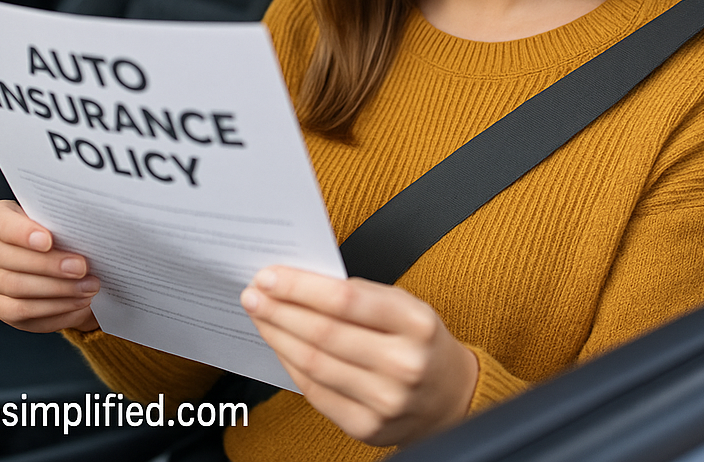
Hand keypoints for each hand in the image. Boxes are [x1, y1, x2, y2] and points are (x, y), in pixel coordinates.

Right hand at [0, 200, 99, 332]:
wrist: (66, 262)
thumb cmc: (64, 234)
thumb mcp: (64, 222)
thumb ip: (65, 223)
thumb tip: (85, 228)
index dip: (20, 232)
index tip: (48, 240)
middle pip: (7, 258)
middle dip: (49, 265)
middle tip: (81, 267)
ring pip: (16, 287)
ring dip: (58, 288)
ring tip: (89, 286)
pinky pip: (22, 311)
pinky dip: (55, 307)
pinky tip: (79, 301)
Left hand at [240, 266, 477, 447]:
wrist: (450, 397)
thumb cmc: (421, 341)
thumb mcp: (406, 305)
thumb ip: (361, 295)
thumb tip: (300, 283)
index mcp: (415, 323)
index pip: (346, 300)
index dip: (301, 287)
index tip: (270, 275)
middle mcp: (403, 364)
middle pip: (324, 333)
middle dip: (280, 310)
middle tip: (253, 294)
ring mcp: (386, 401)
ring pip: (315, 364)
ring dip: (279, 336)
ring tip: (260, 315)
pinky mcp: (368, 428)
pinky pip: (317, 393)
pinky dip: (291, 366)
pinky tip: (279, 345)